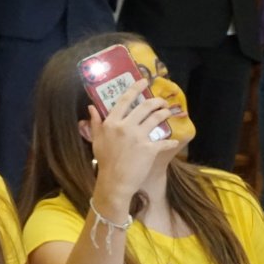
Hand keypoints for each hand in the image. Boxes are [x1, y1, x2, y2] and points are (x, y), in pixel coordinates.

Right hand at [89, 79, 178, 208]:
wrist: (114, 182)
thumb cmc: (104, 161)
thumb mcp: (96, 140)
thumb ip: (95, 122)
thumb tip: (91, 107)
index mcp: (111, 123)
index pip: (125, 100)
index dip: (136, 88)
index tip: (144, 81)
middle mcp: (125, 127)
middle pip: (145, 107)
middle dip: (156, 101)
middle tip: (161, 102)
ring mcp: (138, 137)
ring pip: (156, 118)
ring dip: (165, 114)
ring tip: (167, 113)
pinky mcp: (149, 149)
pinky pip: (164, 141)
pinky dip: (170, 141)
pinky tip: (173, 141)